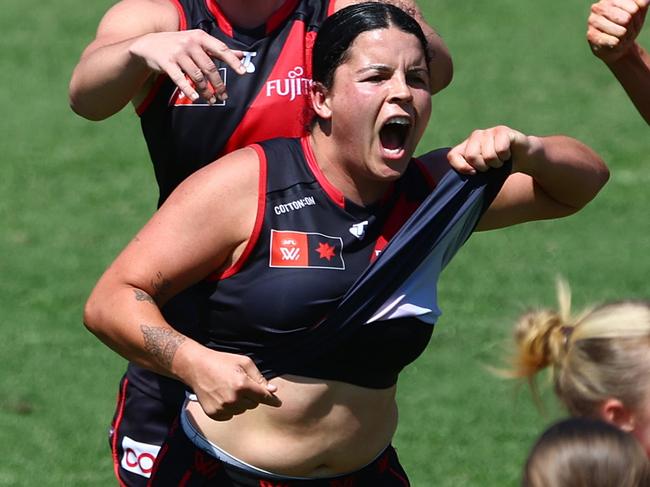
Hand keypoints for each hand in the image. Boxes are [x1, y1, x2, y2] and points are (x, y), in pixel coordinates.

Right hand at [129, 30, 246, 103]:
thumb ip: (218, 50)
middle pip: (209, 67)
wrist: (149, 44)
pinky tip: (195, 97)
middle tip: (224, 96)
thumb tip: (241, 55)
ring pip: (197, 76)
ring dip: (206, 91)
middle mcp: (190, 43)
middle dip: (218, 84)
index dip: (233, 61)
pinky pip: (180, 79)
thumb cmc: (178, 44)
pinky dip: (188, 90)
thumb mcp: (197, 42)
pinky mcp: (167, 63)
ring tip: (211, 100)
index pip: (220, 49)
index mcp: (200, 37)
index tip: (243, 72)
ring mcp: (177, 53)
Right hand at [189, 349, 280, 420]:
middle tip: (240, 384)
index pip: (263, 397)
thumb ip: (259, 378)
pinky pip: (230, 415)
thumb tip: (273, 390)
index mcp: (242, 385)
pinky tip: (222, 397)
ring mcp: (222, 408)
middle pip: (253, 404)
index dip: (272, 400)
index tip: (278, 404)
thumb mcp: (243, 363)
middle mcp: (233, 399)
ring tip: (229, 389)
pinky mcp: (214, 414)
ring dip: (240, 402)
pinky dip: (229, 408)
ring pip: (242, 410)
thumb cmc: (222, 362)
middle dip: (251, 396)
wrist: (196, 367)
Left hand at [447, 125, 531, 174]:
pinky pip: (501, 149)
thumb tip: (465, 181)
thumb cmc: (500, 167)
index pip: (453, 155)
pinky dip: (506, 157)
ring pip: (488, 155)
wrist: (523, 157)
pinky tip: (507, 154)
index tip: (473, 173)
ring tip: (501, 160)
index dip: (461, 167)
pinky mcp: (502, 130)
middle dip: (483, 167)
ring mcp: (488, 132)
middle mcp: (475, 136)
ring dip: (497, 163)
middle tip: (491, 166)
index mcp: (466, 147)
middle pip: (471, 156)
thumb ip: (472, 174)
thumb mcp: (484, 173)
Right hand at [587, 0, 648, 62]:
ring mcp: (593, 21)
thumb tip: (643, 1)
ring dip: (625, 38)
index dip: (637, 18)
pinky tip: (614, 43)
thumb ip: (641, 4)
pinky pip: (613, 42)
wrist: (616, 44)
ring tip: (621, 37)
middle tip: (627, 31)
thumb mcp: (639, 13)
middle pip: (627, 19)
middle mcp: (599, 7)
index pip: (634, 9)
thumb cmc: (628, 26)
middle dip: (630, 28)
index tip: (632, 21)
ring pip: (621, 32)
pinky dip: (618, 45)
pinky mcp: (590, 35)